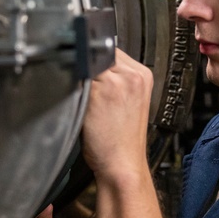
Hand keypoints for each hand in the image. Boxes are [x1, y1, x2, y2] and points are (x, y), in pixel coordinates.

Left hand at [82, 48, 152, 177]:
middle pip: (101, 54)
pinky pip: (79, 78)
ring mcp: (118, 82)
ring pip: (88, 64)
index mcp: (143, 75)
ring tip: (88, 104)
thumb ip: (113, 80)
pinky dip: (76, 90)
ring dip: (81, 79)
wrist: (122, 165)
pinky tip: (82, 107)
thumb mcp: (126, 102)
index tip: (92, 78)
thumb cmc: (120, 141)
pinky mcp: (101, 91)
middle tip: (91, 96)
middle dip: (90, 69)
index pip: (112, 52)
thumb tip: (88, 62)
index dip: (97, 63)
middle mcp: (133, 75)